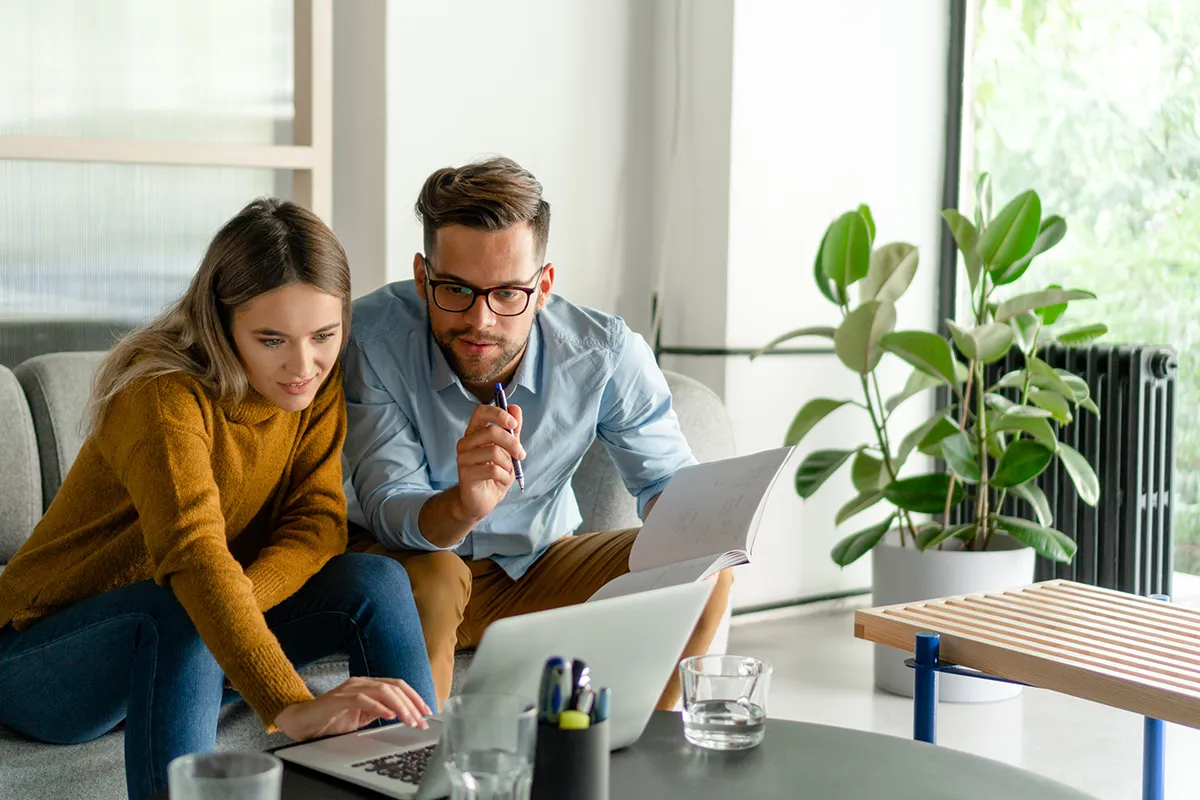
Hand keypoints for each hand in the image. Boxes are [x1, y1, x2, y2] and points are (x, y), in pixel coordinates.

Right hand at [273, 676, 431, 740]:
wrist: (302, 722)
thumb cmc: (330, 720)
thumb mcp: (362, 718)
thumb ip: (379, 713)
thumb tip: (403, 717)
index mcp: (368, 685)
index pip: (397, 685)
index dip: (414, 697)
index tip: (426, 711)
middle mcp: (361, 682)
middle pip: (394, 686)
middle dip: (412, 704)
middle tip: (421, 721)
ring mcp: (350, 688)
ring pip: (383, 690)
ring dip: (400, 707)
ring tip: (409, 720)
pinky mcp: (339, 699)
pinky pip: (363, 699)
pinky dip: (379, 707)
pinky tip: (389, 715)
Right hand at [453, 403, 525, 521]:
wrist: (483, 501)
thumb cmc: (495, 474)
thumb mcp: (508, 451)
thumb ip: (512, 430)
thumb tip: (515, 408)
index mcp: (474, 433)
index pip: (481, 412)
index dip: (499, 414)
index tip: (513, 424)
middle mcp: (465, 443)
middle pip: (491, 431)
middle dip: (512, 443)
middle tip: (521, 454)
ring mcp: (463, 459)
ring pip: (494, 452)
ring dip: (508, 463)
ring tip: (507, 472)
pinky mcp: (465, 475)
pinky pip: (492, 470)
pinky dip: (504, 476)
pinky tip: (501, 481)